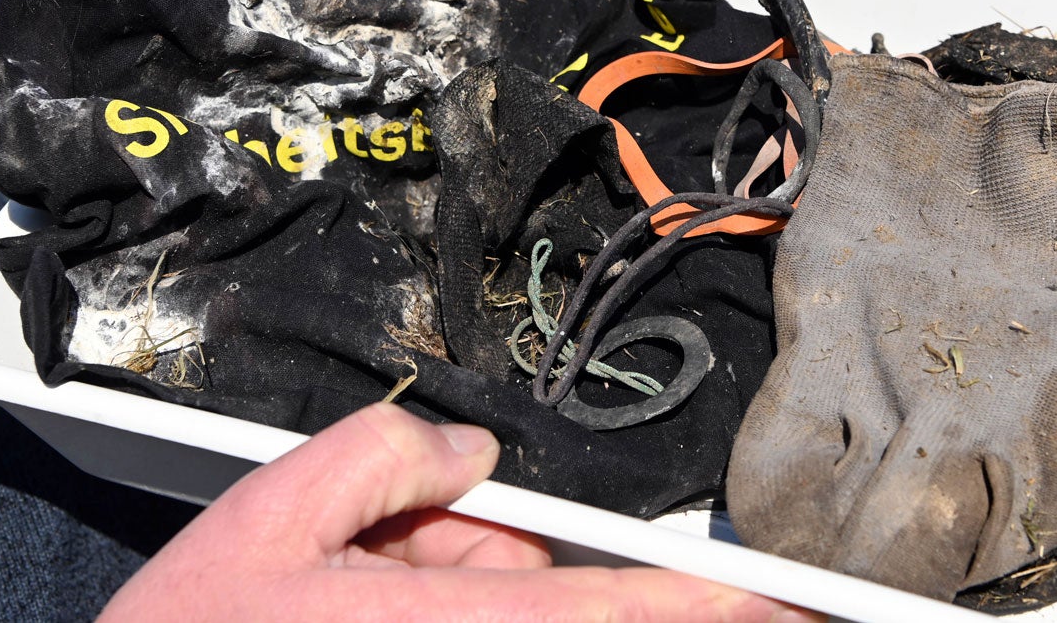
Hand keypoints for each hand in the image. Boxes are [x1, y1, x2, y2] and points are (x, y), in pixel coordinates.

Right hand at [100, 402, 815, 621]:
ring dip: (456, 574)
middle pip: (568, 608)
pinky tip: (358, 585)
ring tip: (350, 577)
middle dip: (497, 554)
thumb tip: (470, 451)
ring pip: (523, 617)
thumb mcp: (265, 513)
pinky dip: (445, 584)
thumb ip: (384, 458)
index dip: (718, 602)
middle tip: (387, 552)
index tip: (791, 600)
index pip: (624, 608)